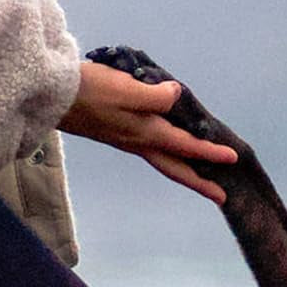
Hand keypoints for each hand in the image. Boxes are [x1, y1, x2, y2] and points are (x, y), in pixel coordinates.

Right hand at [58, 60, 236, 202]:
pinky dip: (169, 155)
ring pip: (164, 161)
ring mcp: (128, 140)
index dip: (211, 152)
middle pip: (176, 168)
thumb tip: (176, 95)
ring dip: (186, 170)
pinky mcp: (118, 134)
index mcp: (145, 132)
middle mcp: (139, 141)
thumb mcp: (125, 88)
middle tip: (221, 197)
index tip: (233, 158)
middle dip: (200, 182)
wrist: (52, 97)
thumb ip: (155, 95)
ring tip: (203, 176)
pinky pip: (153, 150)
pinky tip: (171, 148)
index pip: (186, 145)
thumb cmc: (88, 90)